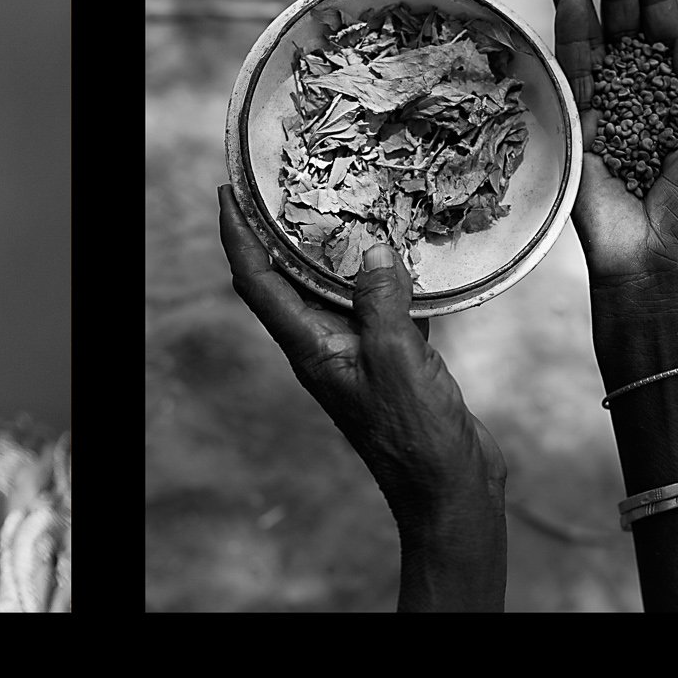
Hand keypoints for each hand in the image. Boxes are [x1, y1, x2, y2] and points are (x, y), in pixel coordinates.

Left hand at [218, 185, 504, 528]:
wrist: (449, 491)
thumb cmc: (418, 437)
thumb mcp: (399, 360)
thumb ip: (381, 303)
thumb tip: (373, 251)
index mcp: (310, 348)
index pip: (256, 281)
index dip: (237, 235)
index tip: (228, 193)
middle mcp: (323, 347)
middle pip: (287, 279)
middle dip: (279, 232)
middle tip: (283, 186)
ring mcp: (356, 354)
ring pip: (335, 291)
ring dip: (337, 252)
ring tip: (346, 207)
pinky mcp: (391, 361)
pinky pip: (378, 309)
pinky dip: (386, 282)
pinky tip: (407, 258)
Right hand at [545, 0, 677, 305]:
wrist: (660, 267)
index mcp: (675, 102)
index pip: (662, 37)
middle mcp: (633, 100)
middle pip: (622, 31)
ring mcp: (598, 112)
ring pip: (587, 43)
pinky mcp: (570, 128)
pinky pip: (568, 74)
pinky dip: (566, 37)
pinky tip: (567, 3)